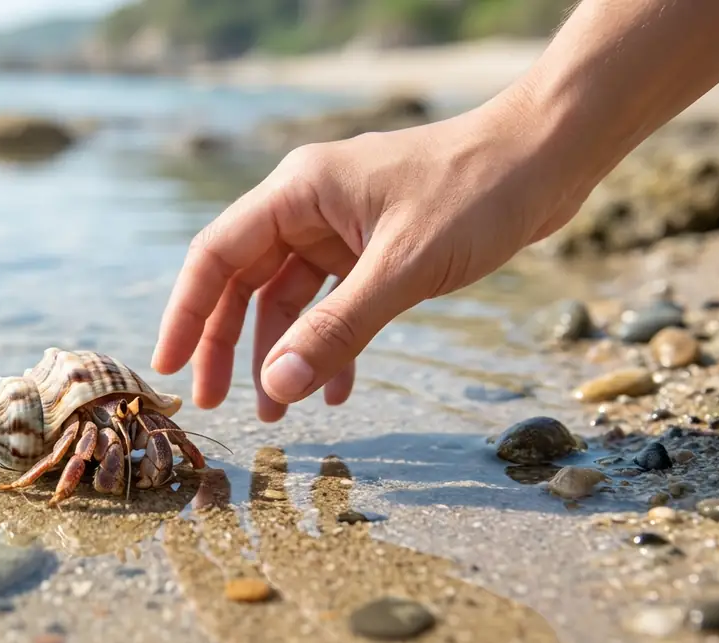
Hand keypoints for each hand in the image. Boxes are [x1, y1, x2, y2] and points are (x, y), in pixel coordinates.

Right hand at [151, 92, 593, 421]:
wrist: (549, 156)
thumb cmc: (478, 192)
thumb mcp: (403, 267)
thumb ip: (338, 329)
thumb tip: (278, 388)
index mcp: (298, 192)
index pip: (217, 255)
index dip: (187, 313)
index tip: (169, 368)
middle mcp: (309, 206)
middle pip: (244, 280)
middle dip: (229, 344)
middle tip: (217, 403)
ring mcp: (341, 227)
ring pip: (288, 298)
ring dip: (282, 352)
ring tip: (278, 411)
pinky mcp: (374, 247)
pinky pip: (334, 302)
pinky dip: (331, 343)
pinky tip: (336, 388)